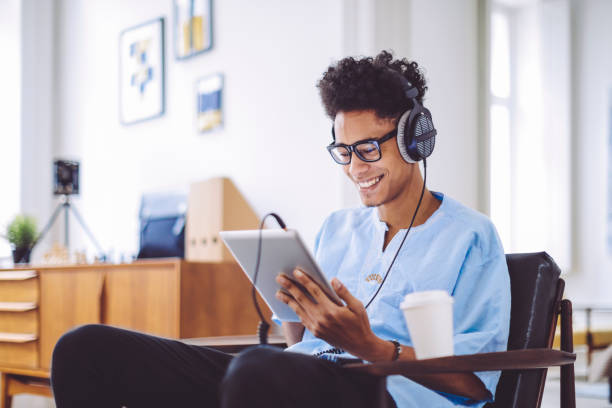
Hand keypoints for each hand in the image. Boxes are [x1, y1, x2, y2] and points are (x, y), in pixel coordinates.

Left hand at [275, 269, 392, 360]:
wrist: (360, 346)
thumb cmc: (360, 324)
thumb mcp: (357, 306)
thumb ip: (344, 292)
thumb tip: (333, 280)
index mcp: (332, 310)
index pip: (314, 291)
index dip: (304, 280)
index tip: (296, 272)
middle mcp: (321, 319)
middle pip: (302, 299)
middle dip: (290, 287)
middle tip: (280, 278)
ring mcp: (317, 327)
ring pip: (298, 310)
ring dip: (288, 300)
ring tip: (278, 292)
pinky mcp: (315, 333)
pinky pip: (302, 319)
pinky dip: (295, 311)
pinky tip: (291, 305)